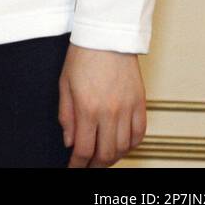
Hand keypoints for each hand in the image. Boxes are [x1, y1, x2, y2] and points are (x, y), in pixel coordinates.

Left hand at [59, 44, 146, 166]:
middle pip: (106, 154)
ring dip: (113, 157)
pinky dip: (131, 145)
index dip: (77, 164)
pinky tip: (122, 144)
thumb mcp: (64, 83)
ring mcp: (127, 109)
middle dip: (95, 165)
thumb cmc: (83, 54)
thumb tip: (69, 140)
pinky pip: (139, 134)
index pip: (83, 148)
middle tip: (87, 165)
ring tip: (103, 156)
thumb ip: (66, 115)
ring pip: (124, 147)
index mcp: (87, 108)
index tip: (73, 168)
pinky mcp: (140, 104)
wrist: (107, 36)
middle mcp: (109, 112)